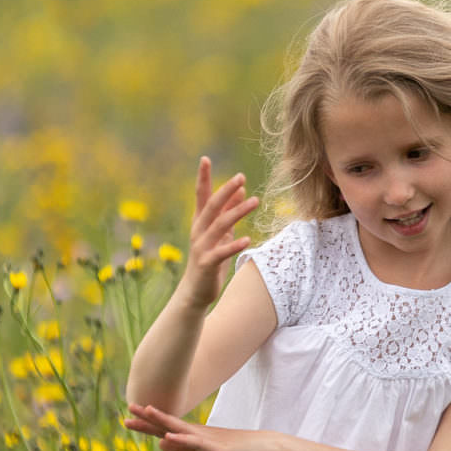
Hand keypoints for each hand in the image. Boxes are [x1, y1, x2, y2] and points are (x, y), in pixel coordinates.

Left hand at [124, 403, 275, 450]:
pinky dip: (182, 441)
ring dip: (164, 421)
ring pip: (182, 430)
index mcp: (194, 435)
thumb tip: (161, 445)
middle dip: (148, 418)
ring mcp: (208, 441)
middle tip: (128, 408)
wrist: (265, 448)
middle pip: (169, 425)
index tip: (129, 416)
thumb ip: (184, 448)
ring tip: (147, 412)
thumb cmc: (237, 449)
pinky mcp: (218, 450)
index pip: (165, 429)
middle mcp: (198, 434)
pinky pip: (197, 445)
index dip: (147, 423)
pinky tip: (169, 439)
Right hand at [180, 157, 259, 308]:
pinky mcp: (207, 263)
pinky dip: (234, 245)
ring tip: (255, 201)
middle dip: (225, 190)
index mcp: (200, 222)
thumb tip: (241, 188)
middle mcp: (198, 231)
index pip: (200, 195)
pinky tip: (247, 239)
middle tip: (240, 176)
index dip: (203, 177)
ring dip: (237, 212)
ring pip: (220, 226)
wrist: (195, 291)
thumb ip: (228, 211)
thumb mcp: (220, 233)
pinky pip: (222, 252)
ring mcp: (201, 247)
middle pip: (211, 206)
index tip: (205, 159)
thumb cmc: (209, 259)